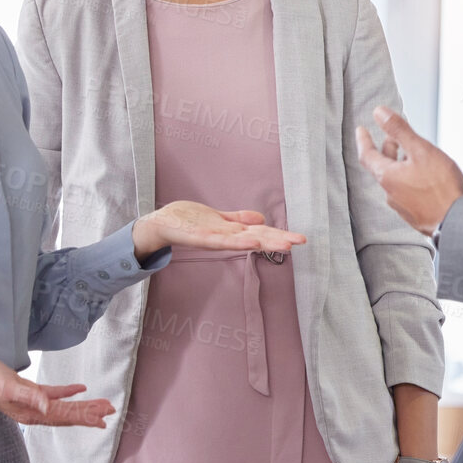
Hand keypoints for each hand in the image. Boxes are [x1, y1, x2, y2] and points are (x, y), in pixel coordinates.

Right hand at [0, 353, 113, 427]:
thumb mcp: (10, 388)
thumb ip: (31, 397)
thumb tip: (49, 407)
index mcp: (31, 413)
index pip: (64, 416)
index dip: (84, 417)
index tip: (102, 419)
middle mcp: (34, 411)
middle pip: (67, 414)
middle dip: (89, 413)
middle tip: (110, 411)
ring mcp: (32, 402)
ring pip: (63, 406)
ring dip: (82, 405)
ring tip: (101, 405)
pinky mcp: (30, 391)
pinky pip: (53, 394)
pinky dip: (68, 392)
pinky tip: (80, 389)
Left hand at [132, 201, 305, 257]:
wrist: (161, 224)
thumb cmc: (188, 220)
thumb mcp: (219, 217)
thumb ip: (239, 218)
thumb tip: (260, 217)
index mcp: (233, 230)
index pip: (261, 231)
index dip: (280, 234)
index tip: (300, 238)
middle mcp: (228, 235)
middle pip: (258, 236)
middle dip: (279, 240)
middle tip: (300, 242)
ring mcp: (216, 237)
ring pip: (245, 239)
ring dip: (265, 242)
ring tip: (285, 245)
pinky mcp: (202, 237)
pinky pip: (222, 241)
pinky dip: (238, 242)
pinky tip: (253, 241)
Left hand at [355, 106, 462, 235]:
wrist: (456, 222)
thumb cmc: (441, 188)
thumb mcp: (420, 150)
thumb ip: (399, 130)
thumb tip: (379, 113)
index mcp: (388, 176)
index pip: (367, 155)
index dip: (363, 140)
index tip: (361, 131)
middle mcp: (391, 193)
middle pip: (382, 167)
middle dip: (386, 150)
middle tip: (391, 139)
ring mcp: (402, 206)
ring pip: (396, 180)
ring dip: (400, 165)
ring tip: (411, 156)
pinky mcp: (415, 214)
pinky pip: (407, 192)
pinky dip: (410, 179)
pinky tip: (424, 177)